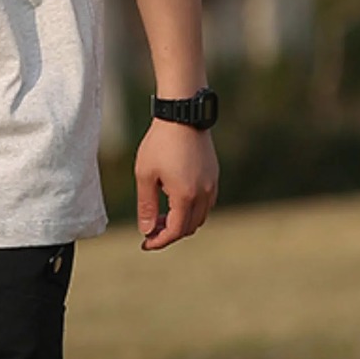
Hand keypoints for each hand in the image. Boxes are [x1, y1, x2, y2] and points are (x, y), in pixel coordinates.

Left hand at [134, 119, 217, 249]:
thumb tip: (146, 230)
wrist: (182, 115)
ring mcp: (212, 185)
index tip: (146, 243)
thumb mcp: (145, 175)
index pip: (175, 231)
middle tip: (150, 228)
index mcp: (185, 196)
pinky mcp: (214, 176)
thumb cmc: (160, 143)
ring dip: (181, 221)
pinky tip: (174, 200)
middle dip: (169, 232)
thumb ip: (146, 206)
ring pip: (200, 217)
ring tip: (160, 215)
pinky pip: (206, 203)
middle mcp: (204, 194)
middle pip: (189, 228)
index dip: (159, 241)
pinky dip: (191, 210)